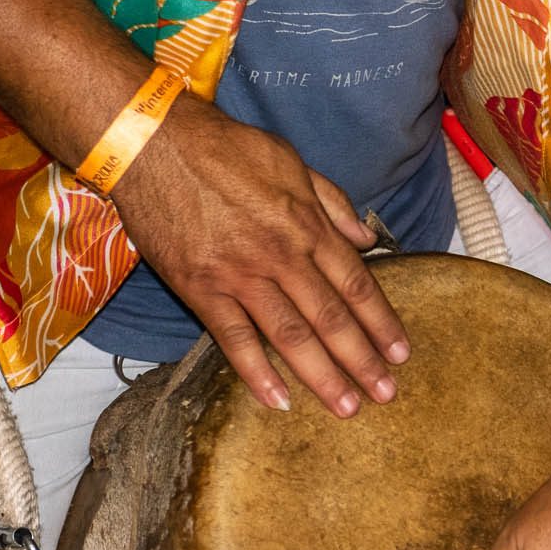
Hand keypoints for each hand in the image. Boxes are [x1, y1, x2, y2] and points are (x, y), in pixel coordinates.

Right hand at [108, 94, 408, 416]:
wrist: (149, 141)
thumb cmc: (224, 147)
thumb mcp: (291, 161)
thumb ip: (333, 203)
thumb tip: (367, 240)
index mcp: (307, 226)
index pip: (356, 285)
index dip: (381, 323)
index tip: (401, 354)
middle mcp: (280, 256)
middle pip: (331, 318)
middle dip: (362, 360)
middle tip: (387, 394)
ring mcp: (239, 275)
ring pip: (290, 336)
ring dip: (322, 376)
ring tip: (348, 408)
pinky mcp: (198, 287)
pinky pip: (233, 338)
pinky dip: (257, 372)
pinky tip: (278, 401)